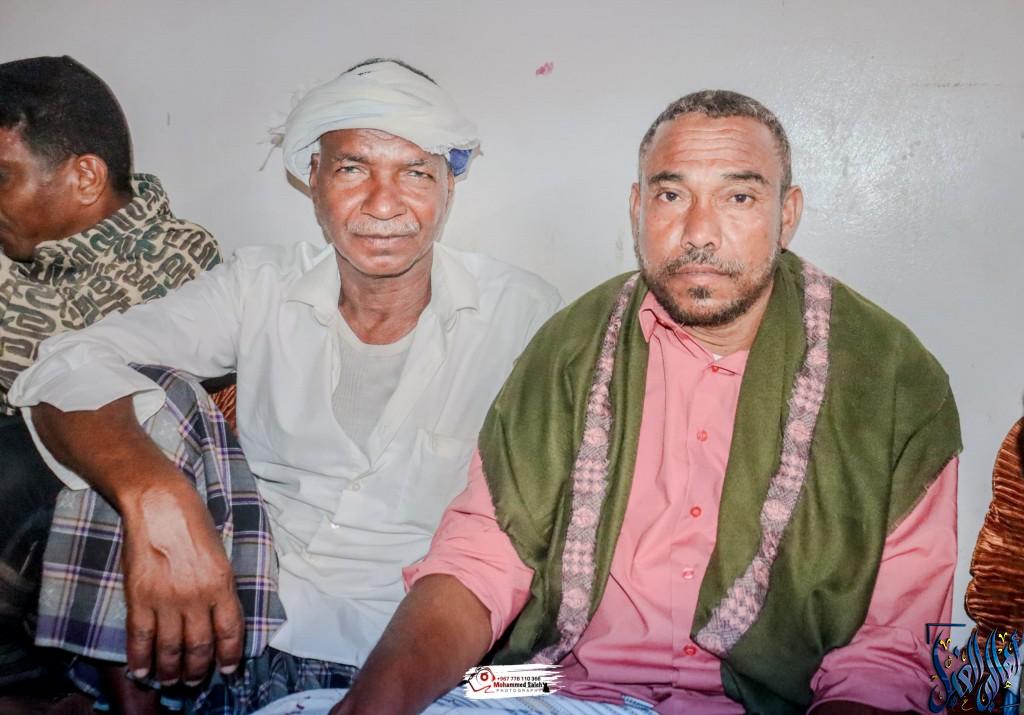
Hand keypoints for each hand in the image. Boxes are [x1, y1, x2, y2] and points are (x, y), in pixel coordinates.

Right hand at [121, 476, 243, 685]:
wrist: (160, 503)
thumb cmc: (193, 522)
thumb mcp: (220, 554)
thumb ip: (219, 586)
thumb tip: (218, 616)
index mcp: (222, 583)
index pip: (230, 631)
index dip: (229, 655)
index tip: (227, 669)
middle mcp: (197, 596)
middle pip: (200, 646)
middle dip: (198, 670)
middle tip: (194, 681)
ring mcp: (167, 599)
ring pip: (171, 648)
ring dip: (171, 670)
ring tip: (171, 680)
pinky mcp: (139, 597)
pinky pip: (140, 638)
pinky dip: (141, 658)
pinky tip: (142, 671)